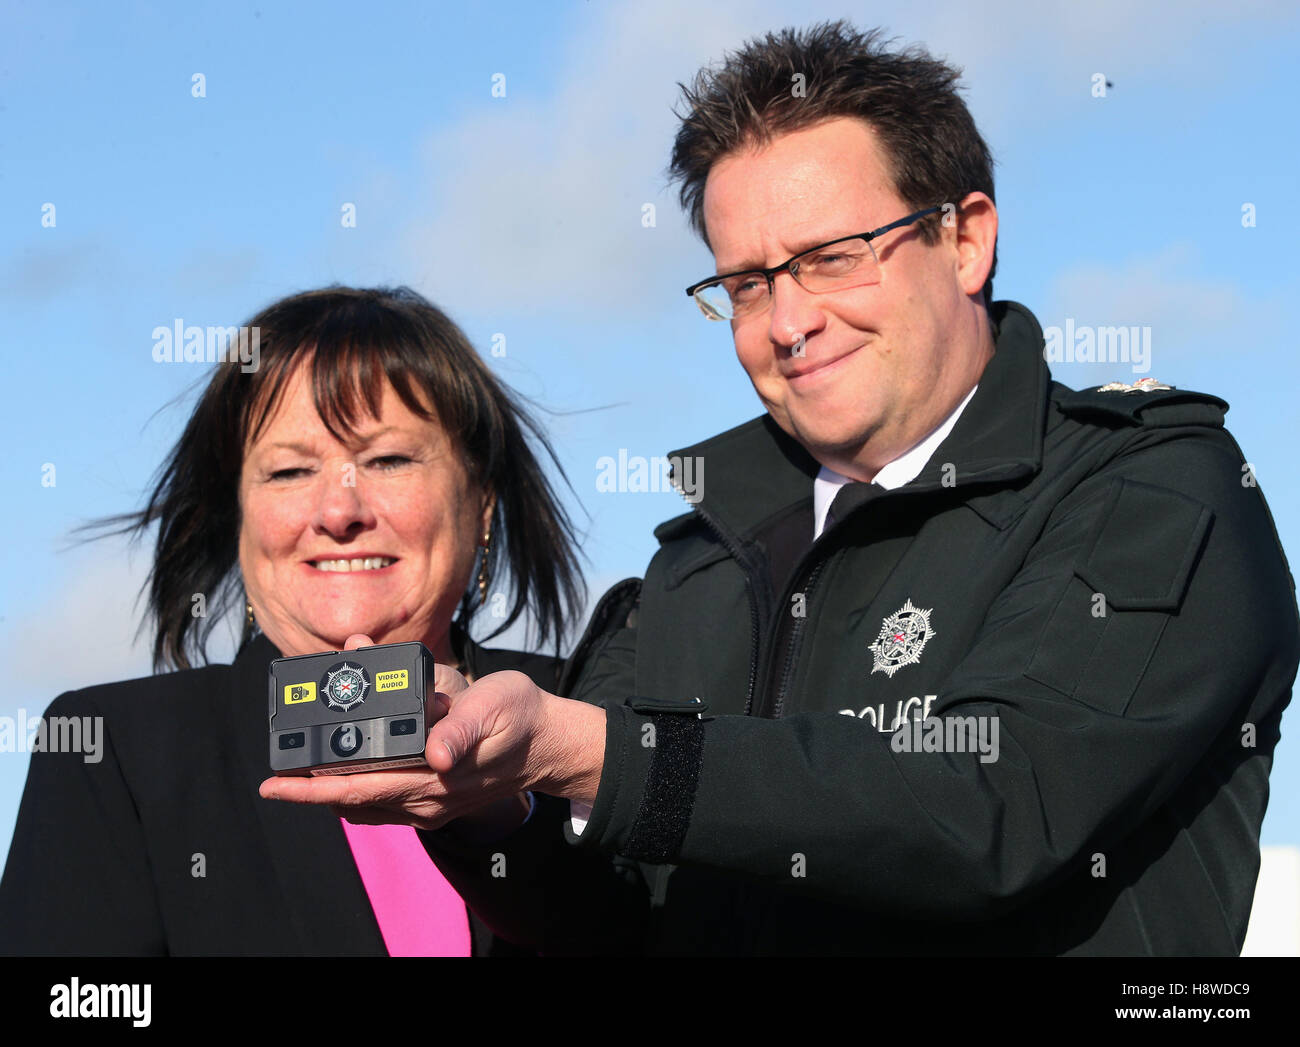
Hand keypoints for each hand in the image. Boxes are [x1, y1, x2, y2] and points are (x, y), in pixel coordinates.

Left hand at [259, 634, 604, 831]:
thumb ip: (461, 728)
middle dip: (308, 788)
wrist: (550, 744)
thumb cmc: (520, 716)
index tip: (272, 783)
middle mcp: (426, 800)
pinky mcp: (436, 799)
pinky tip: (344, 770)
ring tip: (298, 769)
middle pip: (351, 801)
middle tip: (274, 769)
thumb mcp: (493, 707)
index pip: (358, 789)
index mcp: (434, 778)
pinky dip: (355, 788)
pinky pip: (382, 801)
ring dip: (329, 790)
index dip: (311, 788)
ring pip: (364, 804)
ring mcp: (430, 804)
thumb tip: (436, 754)